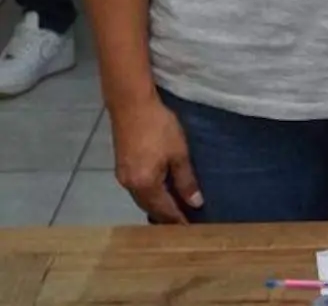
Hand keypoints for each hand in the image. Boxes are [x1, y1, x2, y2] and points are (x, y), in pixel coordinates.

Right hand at [110, 97, 201, 223]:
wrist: (131, 106)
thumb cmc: (159, 128)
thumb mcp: (179, 154)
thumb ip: (186, 180)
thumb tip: (195, 203)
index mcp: (145, 185)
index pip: (164, 210)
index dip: (177, 220)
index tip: (190, 232)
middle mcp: (130, 185)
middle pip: (150, 208)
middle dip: (166, 217)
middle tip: (184, 223)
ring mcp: (123, 176)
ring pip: (143, 199)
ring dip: (158, 206)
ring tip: (175, 211)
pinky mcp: (122, 166)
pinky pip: (138, 189)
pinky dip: (151, 195)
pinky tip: (161, 193)